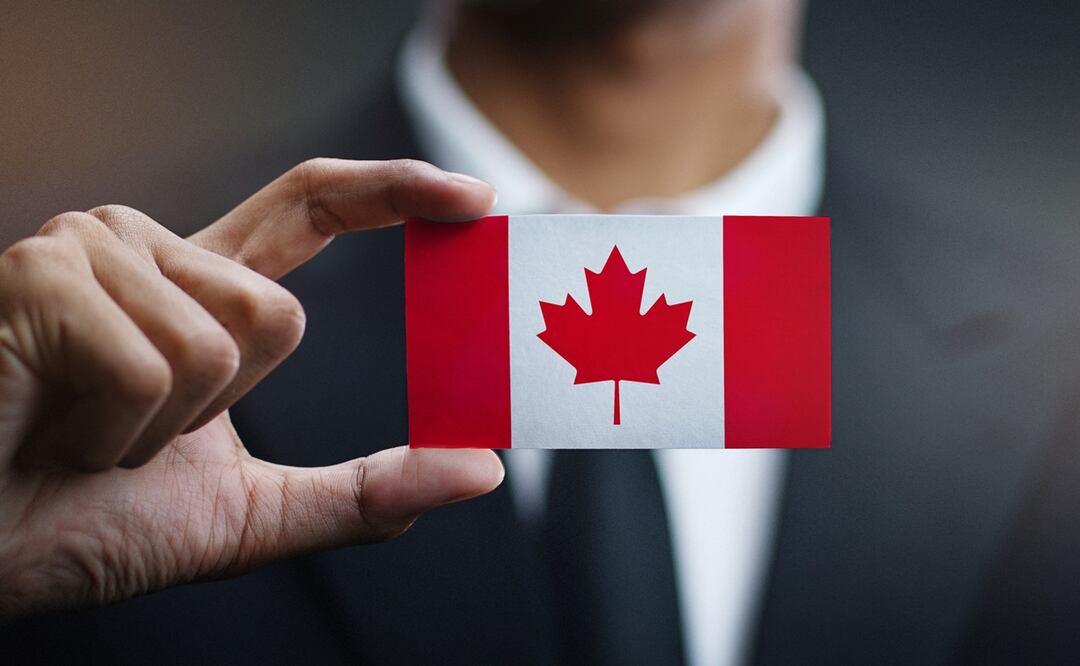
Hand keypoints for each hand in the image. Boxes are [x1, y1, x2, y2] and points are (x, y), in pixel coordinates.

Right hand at [0, 159, 502, 617]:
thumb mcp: (250, 515)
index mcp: (197, 288)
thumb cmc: (83, 522)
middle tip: (130, 436)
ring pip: (223, 340)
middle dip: (221, 411)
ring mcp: (89, 251)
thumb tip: (480, 470)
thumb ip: (364, 492)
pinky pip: (153, 366)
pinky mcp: (42, 275)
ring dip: (162, 429)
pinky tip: (51, 429)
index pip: (311, 206)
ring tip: (83, 433)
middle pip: (280, 312)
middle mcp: (145, 248)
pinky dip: (115, 435)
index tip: (473, 198)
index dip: (394, 191)